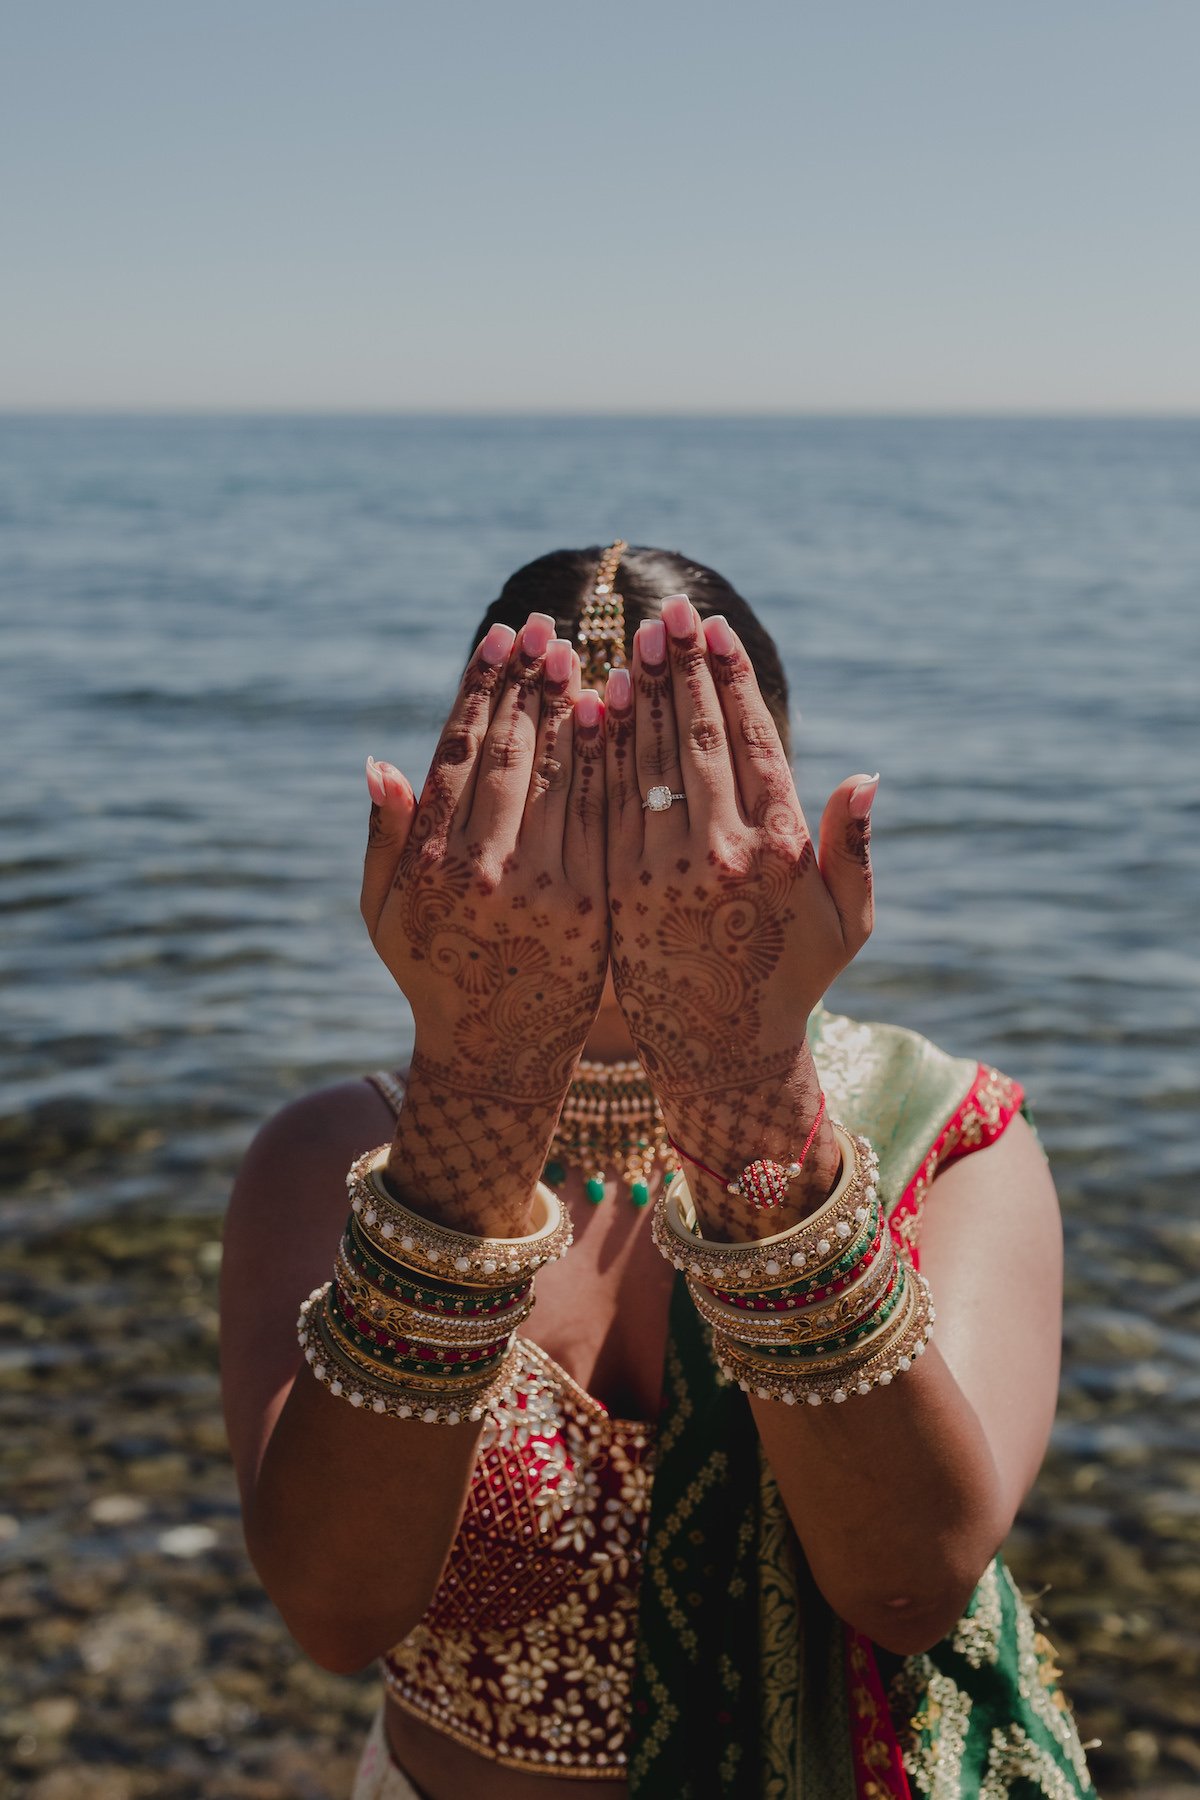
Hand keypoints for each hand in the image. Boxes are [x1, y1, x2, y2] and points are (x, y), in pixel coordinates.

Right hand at [360, 615, 607, 1228]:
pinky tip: (616, 715)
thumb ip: (382, 838)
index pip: (460, 752)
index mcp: (433, 862)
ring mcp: (546, 888)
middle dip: (532, 682)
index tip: (502, 638)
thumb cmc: (431, 974)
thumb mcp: (383, 914)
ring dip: (575, 706)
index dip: (481, 688)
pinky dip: (609, 761)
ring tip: (585, 654)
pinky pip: (603, 816)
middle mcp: (487, 870)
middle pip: (514, 751)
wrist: (497, 1052)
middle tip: (551, 626)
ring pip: (564, 775)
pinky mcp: (594, 906)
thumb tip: (377, 763)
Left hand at [603, 595, 876, 1232]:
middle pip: (695, 737)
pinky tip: (594, 705)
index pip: (752, 741)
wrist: (722, 1052)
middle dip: (681, 668)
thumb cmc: (793, 979)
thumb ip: (852, 847)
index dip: (732, 680)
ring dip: (638, 693)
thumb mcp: (845, 920)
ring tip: (631, 641)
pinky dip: (602, 748)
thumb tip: (865, 776)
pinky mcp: (618, 888)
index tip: (716, 632)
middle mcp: (722, 854)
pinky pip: (607, 801)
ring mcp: (664, 871)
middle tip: (668, 613)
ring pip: (646, 761)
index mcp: (780, 849)